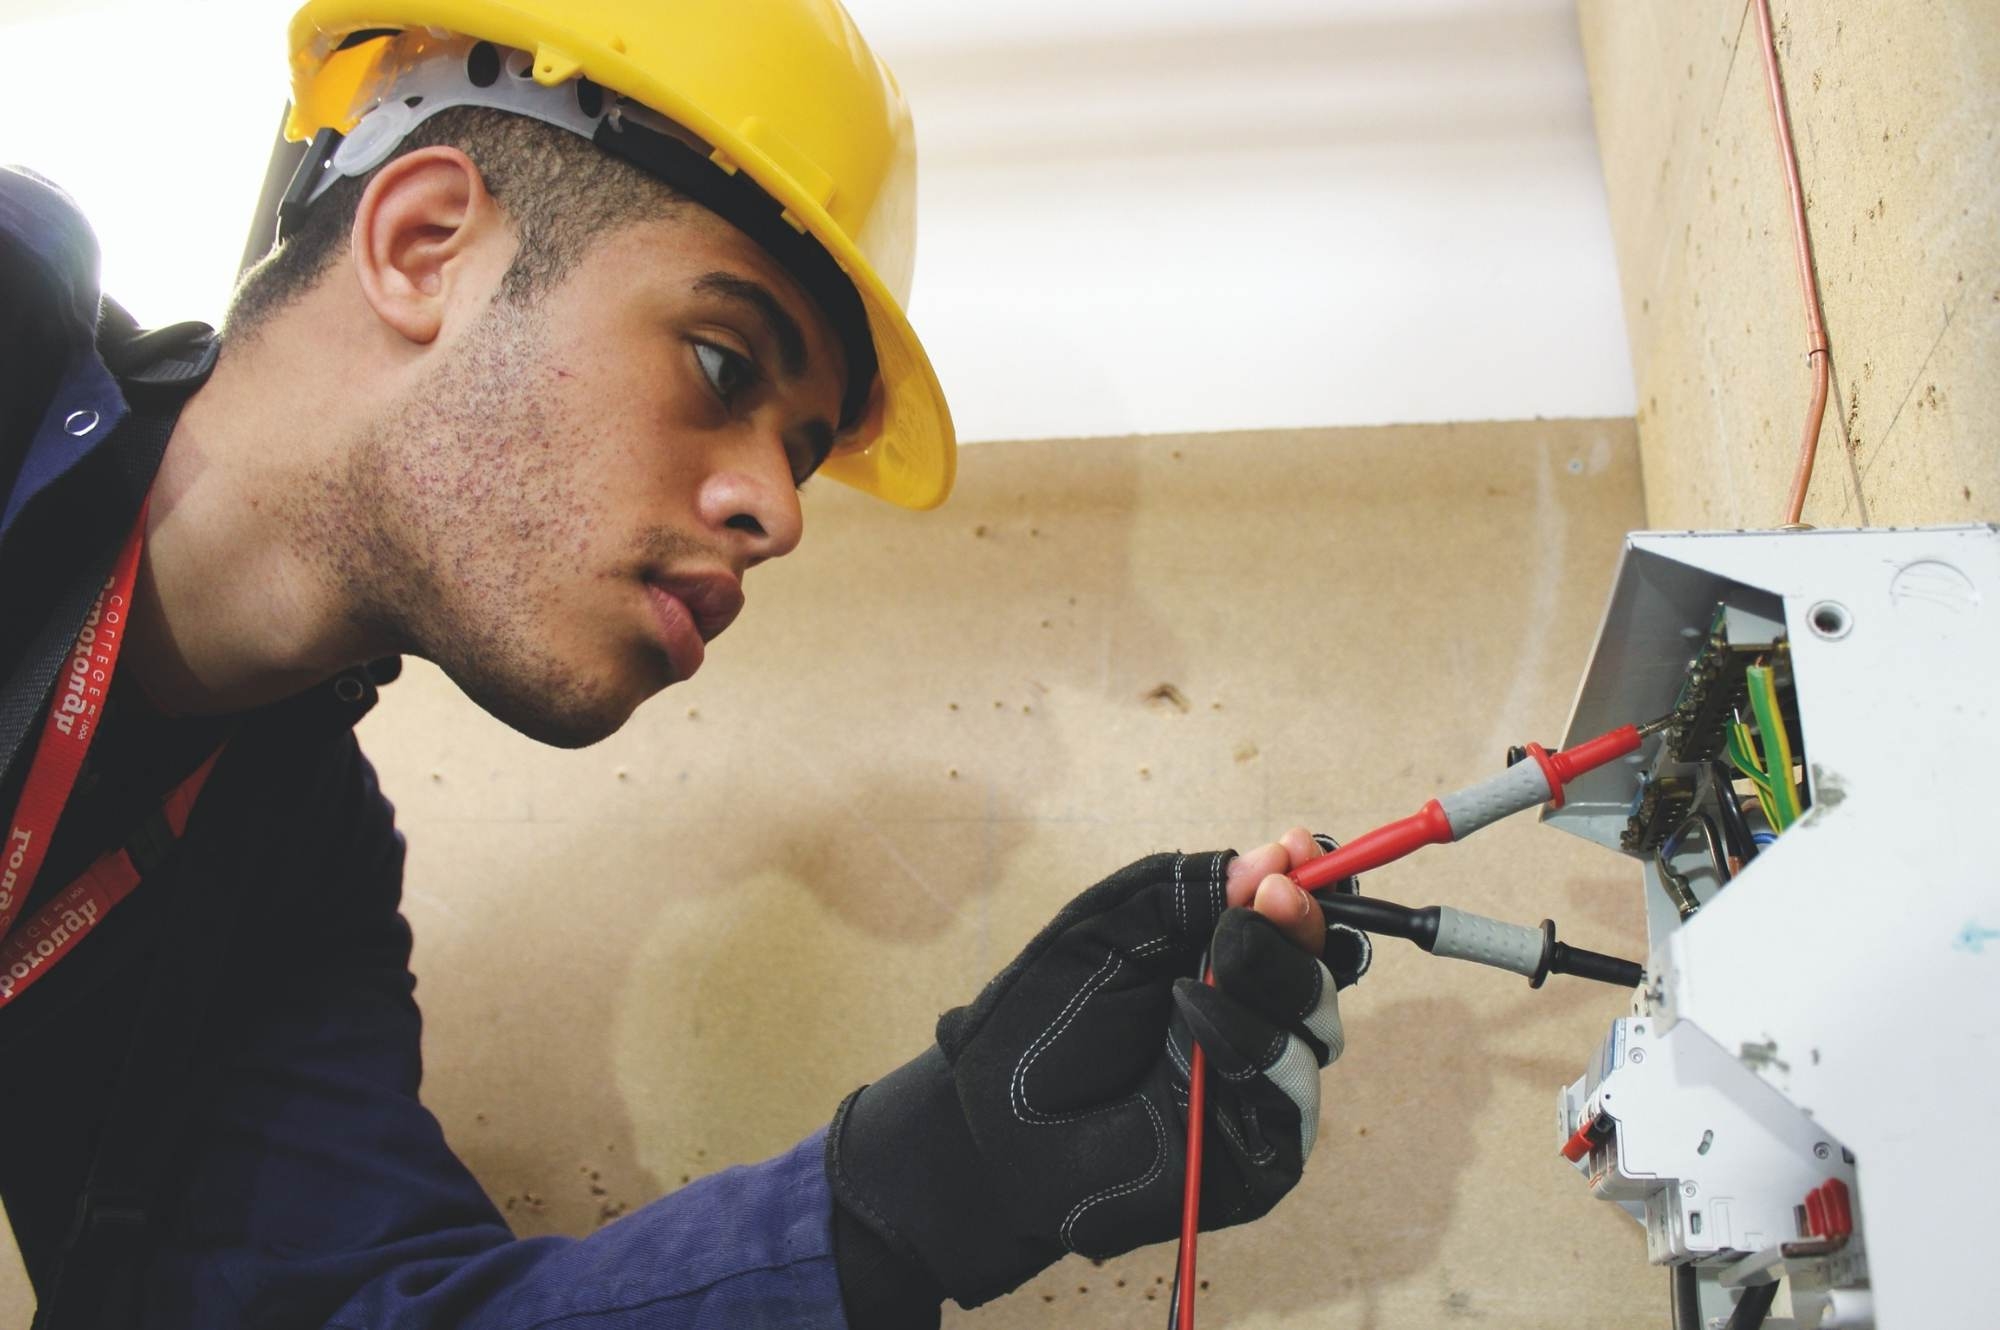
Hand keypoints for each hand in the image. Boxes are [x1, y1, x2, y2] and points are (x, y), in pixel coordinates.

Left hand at [827, 830, 1365, 1308]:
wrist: (994, 1120)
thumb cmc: (1042, 1023)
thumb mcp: (1107, 930)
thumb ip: (1185, 892)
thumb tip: (1270, 859)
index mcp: (1224, 969)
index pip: (1296, 930)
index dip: (1308, 889)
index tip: (1300, 850)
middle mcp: (1255, 1026)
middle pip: (1322, 973)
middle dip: (1299, 929)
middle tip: (1272, 897)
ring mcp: (1261, 1091)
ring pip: (1318, 1029)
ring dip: (1273, 978)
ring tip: (1206, 965)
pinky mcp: (1262, 1153)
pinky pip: (1288, 1090)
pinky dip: (1248, 1039)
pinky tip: (1194, 1012)